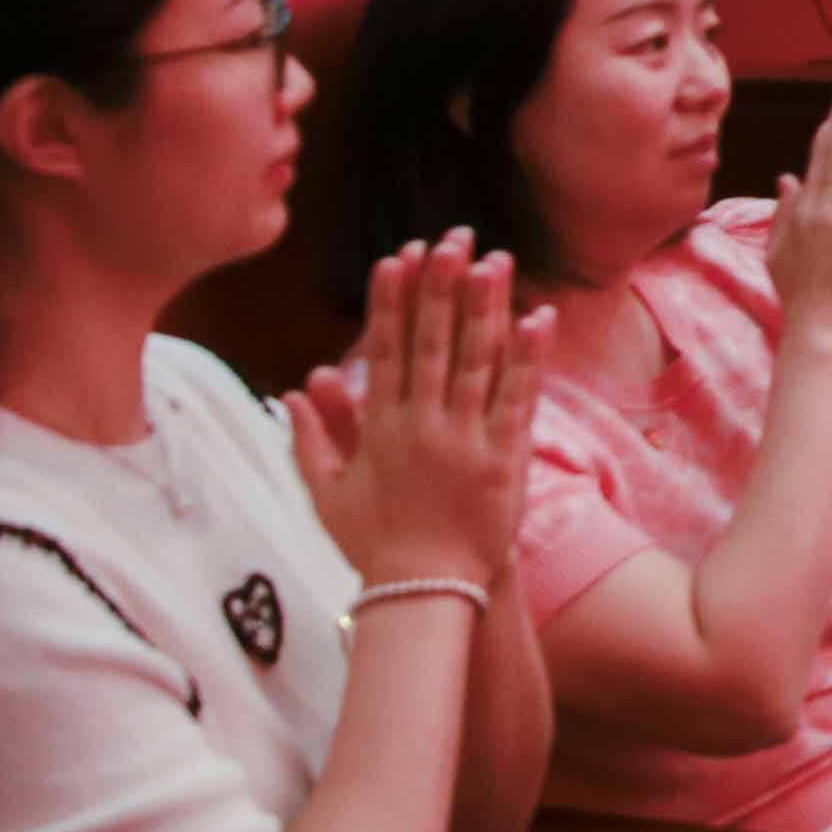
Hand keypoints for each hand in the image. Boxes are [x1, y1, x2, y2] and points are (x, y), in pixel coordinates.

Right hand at [289, 234, 542, 592]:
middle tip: (450, 238)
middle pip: (432, 345)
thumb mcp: (327, 494)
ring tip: (493, 260)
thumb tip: (293, 389)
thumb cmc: (374, 545)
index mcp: (379, 431)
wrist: (425, 593)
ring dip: (485, 308)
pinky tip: (538, 318)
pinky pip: (517, 399)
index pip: (385, 353)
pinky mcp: (504, 458)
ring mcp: (463, 440)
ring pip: (476, 362)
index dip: (392, 304)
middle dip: (440, 287)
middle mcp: (420, 427)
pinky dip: (527, 359)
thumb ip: (310, 439)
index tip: (397, 257)